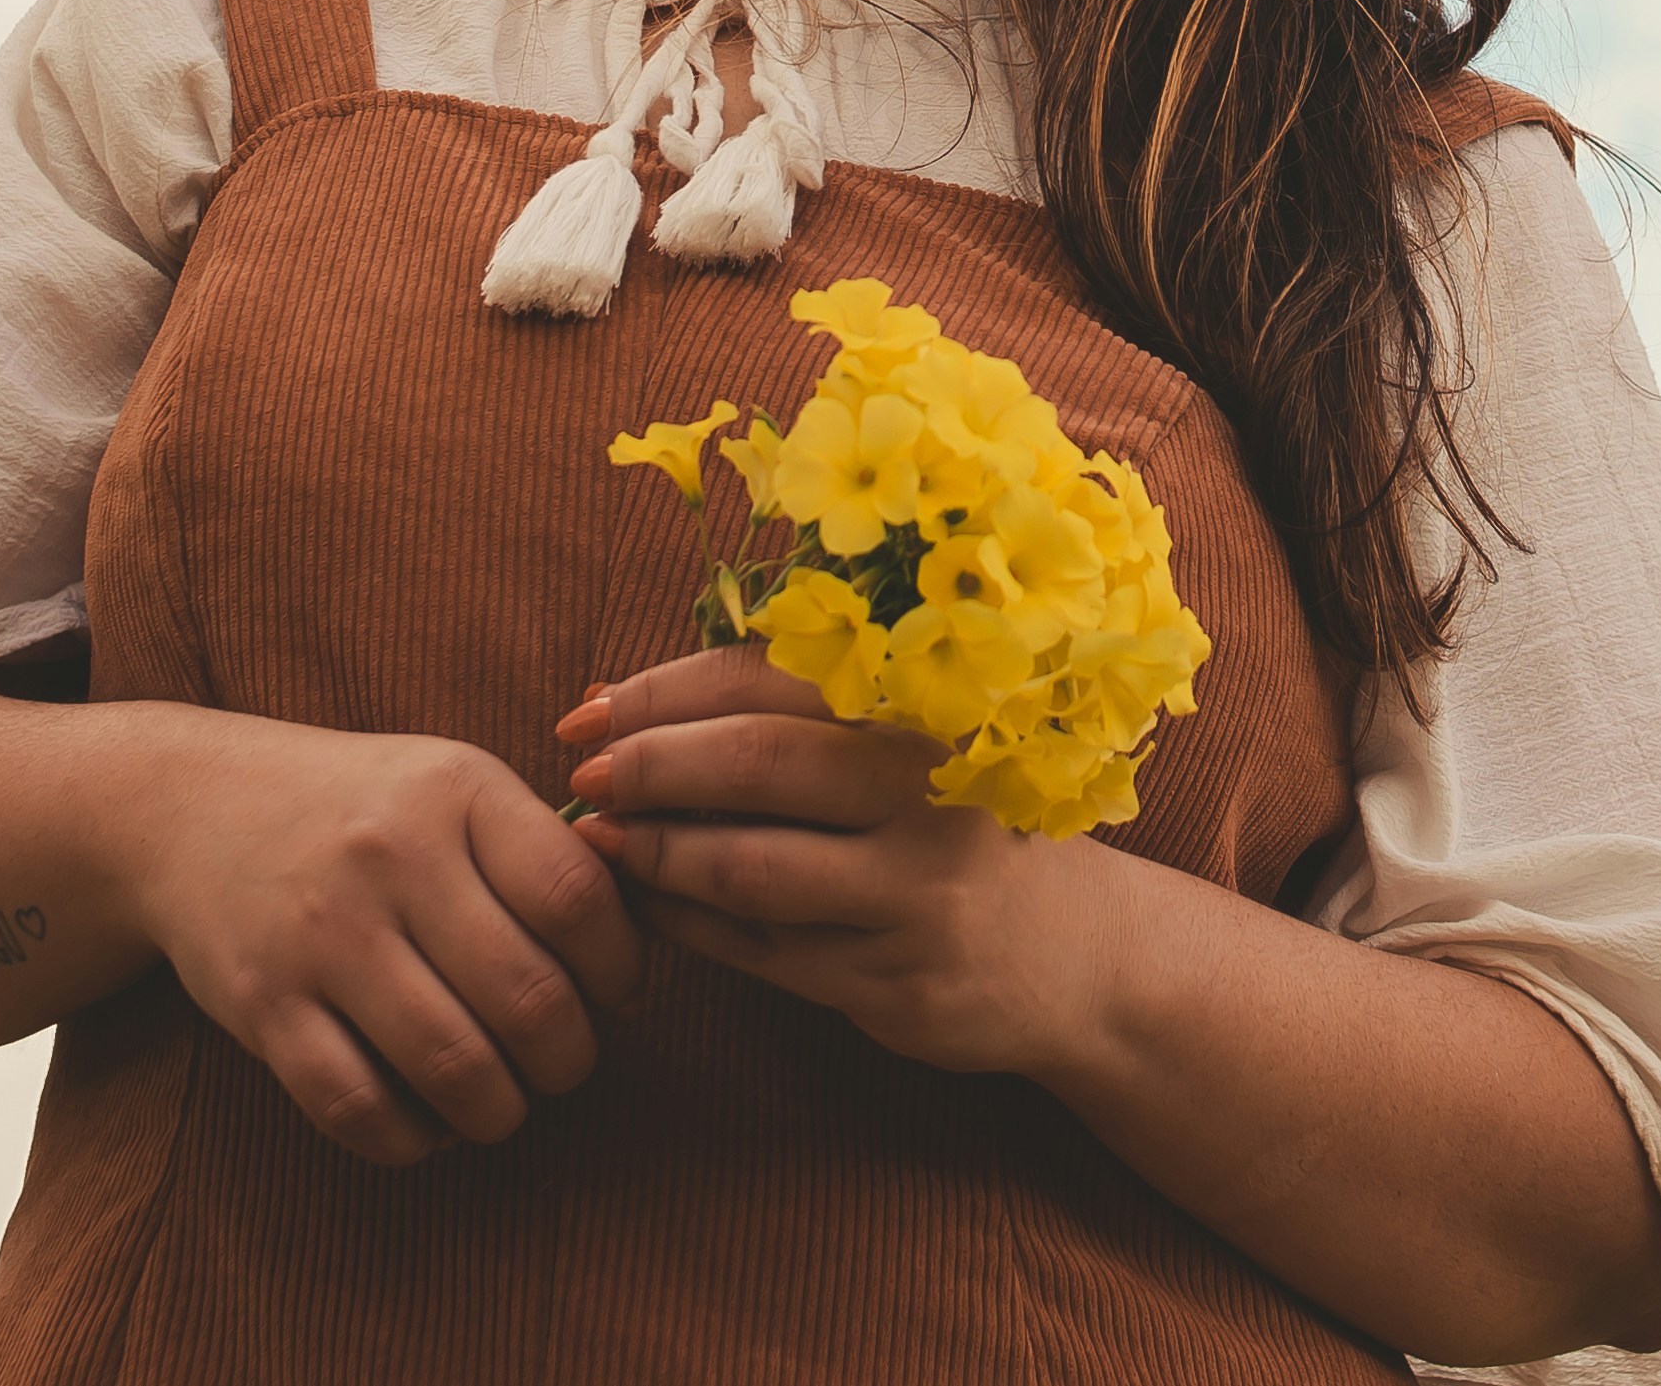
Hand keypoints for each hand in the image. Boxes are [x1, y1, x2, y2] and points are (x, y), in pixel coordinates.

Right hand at [130, 713, 644, 1165]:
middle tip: (564, 1062)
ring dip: (502, 1110)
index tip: (618, 993)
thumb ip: (541, 849)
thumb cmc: (360, 808)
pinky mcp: (264, 1006)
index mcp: (455, 791)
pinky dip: (413, 1140)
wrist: (190, 809)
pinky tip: (429, 1123)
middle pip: (529, 998)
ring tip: (505, 1100)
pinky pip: (360, 1109)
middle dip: (570, 1058)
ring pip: (454, 1067)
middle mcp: (389, 857)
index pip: (577, 897)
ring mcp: (322, 935)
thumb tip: (643, 947)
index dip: (622, 967)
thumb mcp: (452, 784)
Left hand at [556, 646, 1141, 1080]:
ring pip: (754, 869)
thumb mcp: (897, 753)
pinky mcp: (898, 982)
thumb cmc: (956, 829)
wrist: (1078, 957)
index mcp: (922, 711)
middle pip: (758, 765)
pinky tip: (652, 905)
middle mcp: (928, 794)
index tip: (587, 710)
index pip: (770, 677)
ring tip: (601, 844)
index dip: (663, 691)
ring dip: (658, 855)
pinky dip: (692, 925)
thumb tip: (609, 699)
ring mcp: (916, 895)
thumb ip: (774, 720)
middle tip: (582, 776)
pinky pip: (766, 952)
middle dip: (650, 766)